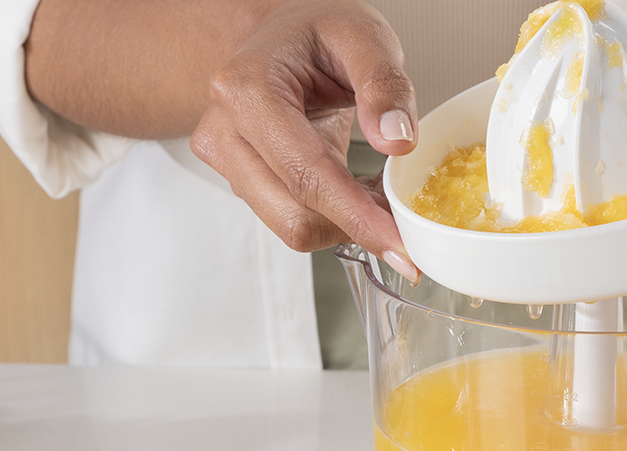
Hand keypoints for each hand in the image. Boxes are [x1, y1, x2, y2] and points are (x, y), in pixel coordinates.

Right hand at [185, 0, 420, 279]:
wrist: (278, 33)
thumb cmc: (314, 30)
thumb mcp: (363, 35)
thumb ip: (385, 84)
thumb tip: (397, 141)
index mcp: (247, 89)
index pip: (304, 172)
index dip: (354, 215)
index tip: (398, 244)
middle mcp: (225, 130)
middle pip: (292, 213)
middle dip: (352, 224)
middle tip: (401, 213)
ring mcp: (225, 159)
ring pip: (289, 223)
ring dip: (342, 221)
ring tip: (377, 192)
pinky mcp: (237, 178)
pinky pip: (287, 215)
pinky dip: (329, 214)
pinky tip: (354, 190)